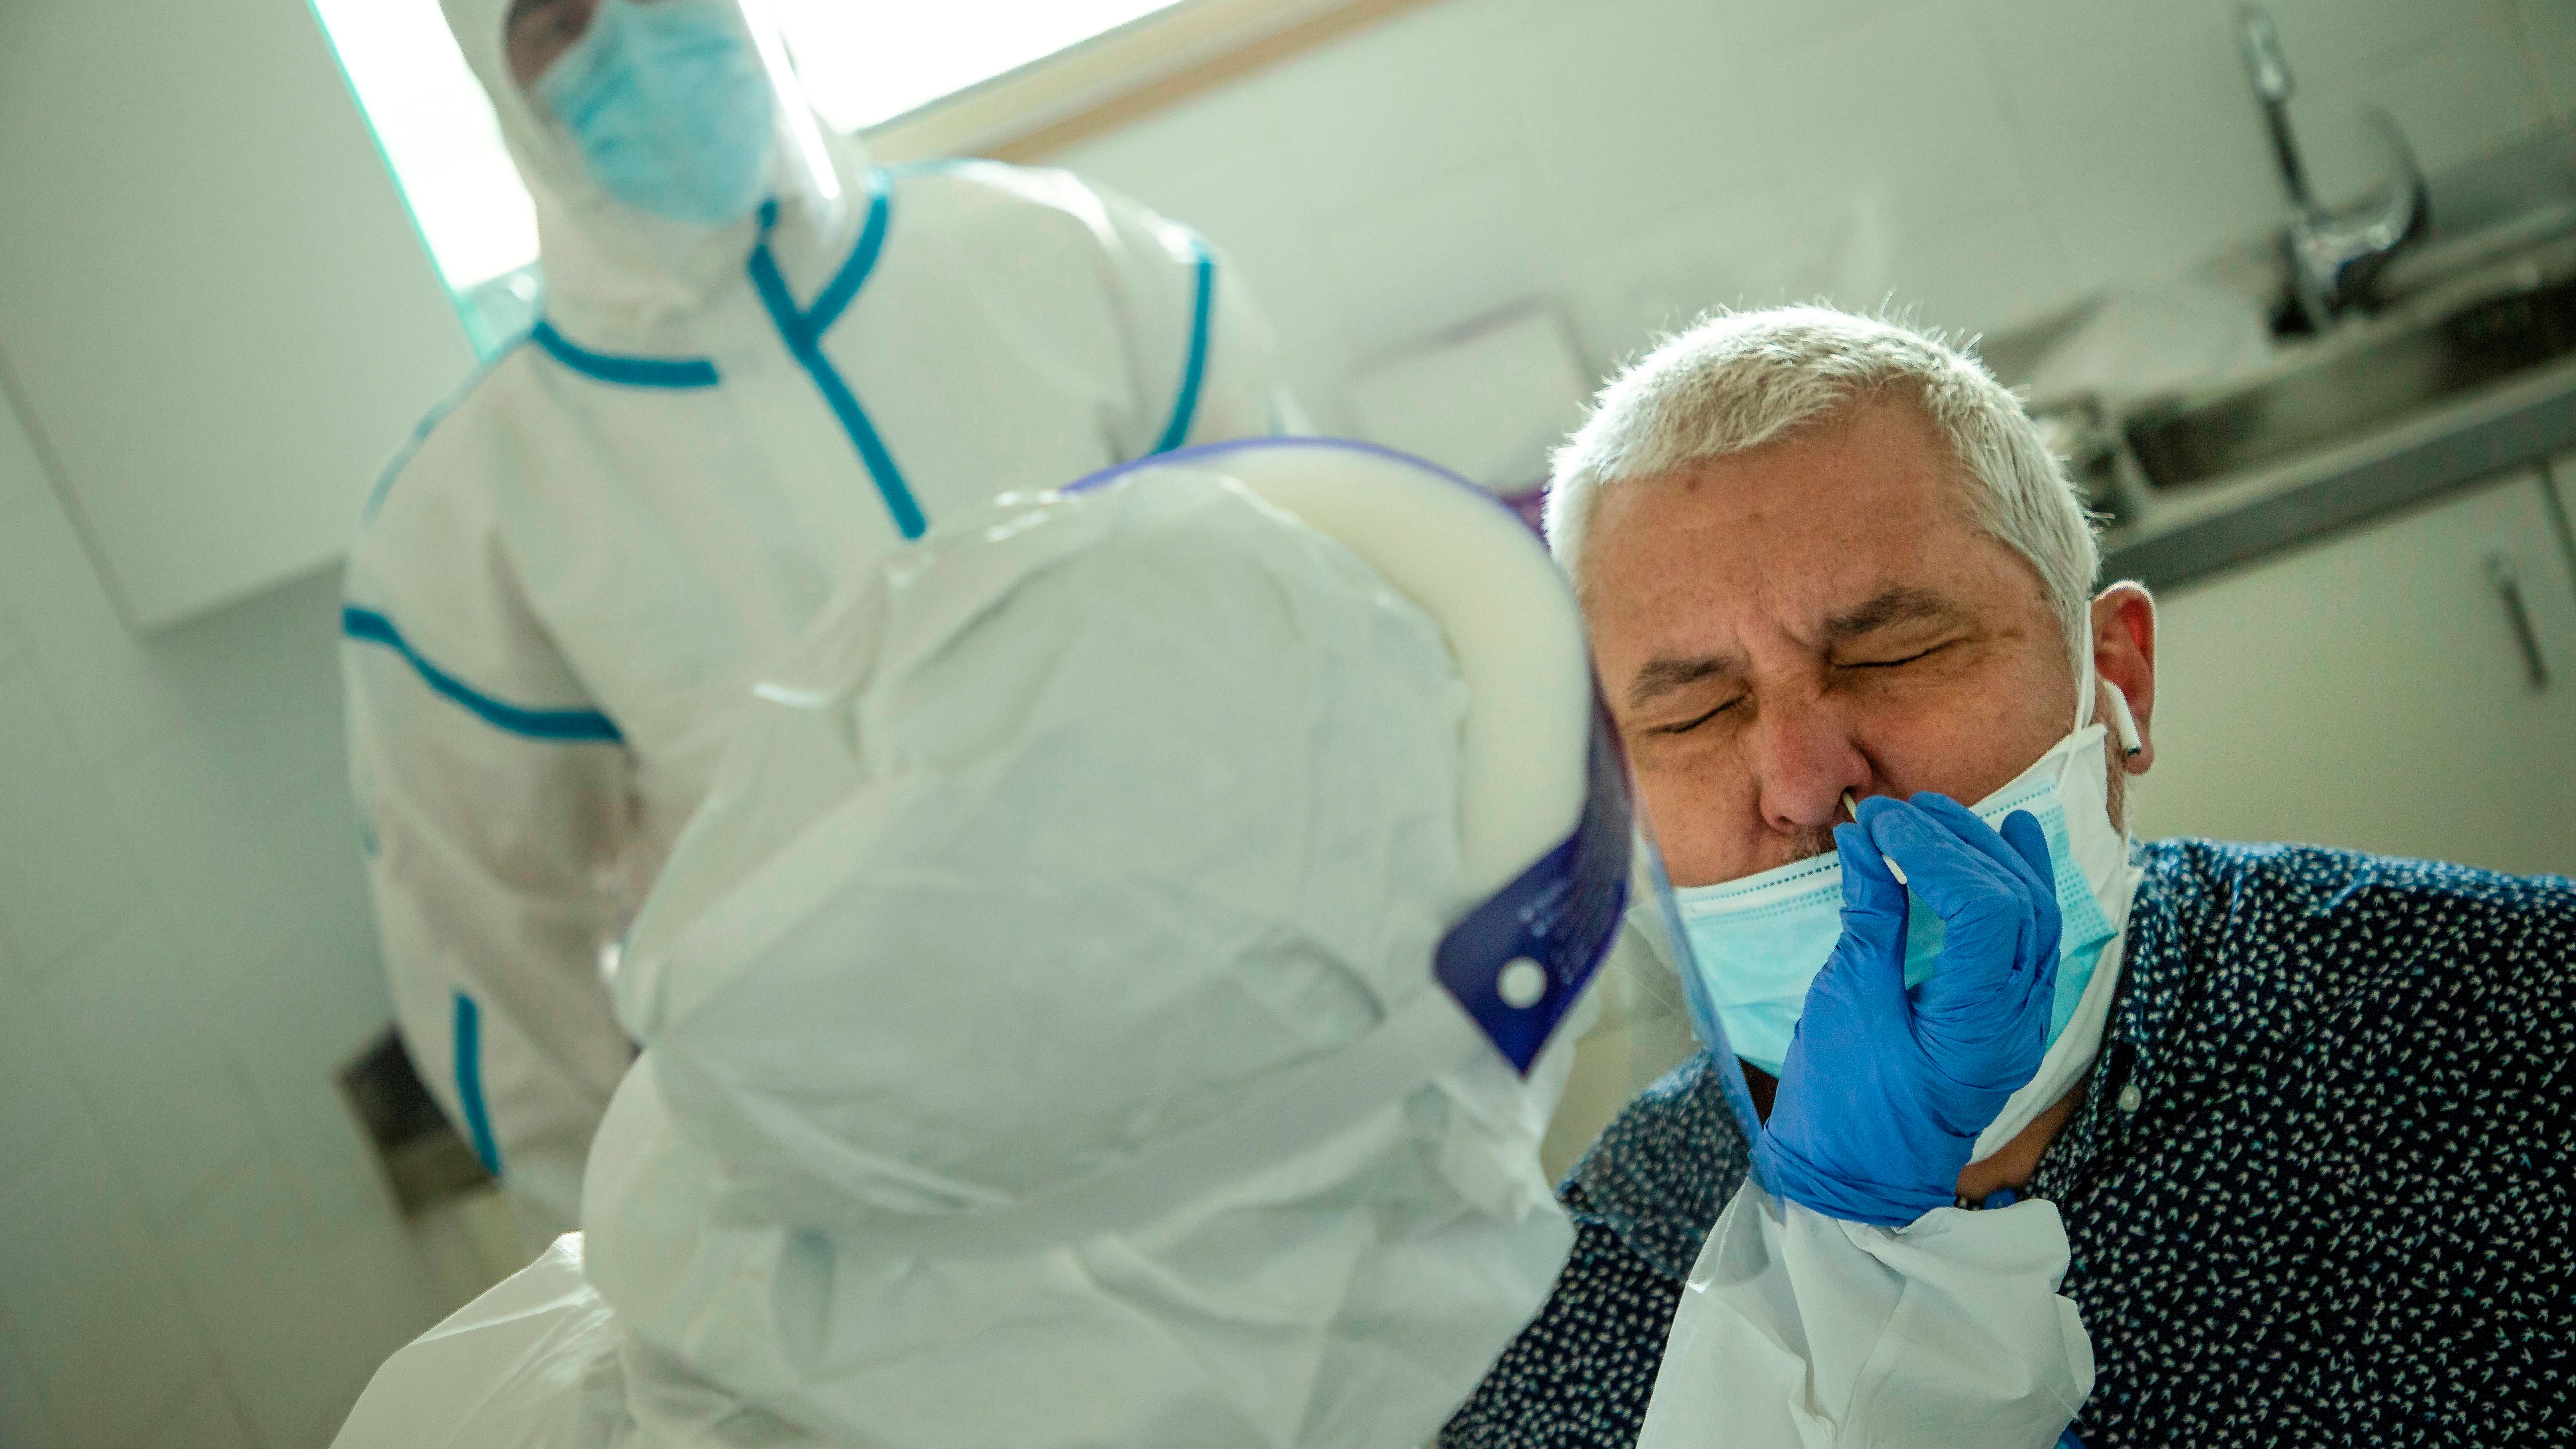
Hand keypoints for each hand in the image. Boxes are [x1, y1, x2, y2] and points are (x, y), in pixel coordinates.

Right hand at [1752, 794, 2061, 1226]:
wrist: (1857, 1184)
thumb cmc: (1842, 1105)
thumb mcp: (1845, 1004)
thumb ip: (1870, 917)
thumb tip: (1867, 841)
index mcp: (1977, 1026)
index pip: (1985, 909)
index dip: (1934, 851)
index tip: (1880, 824)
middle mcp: (2017, 1020)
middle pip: (2020, 903)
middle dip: (1964, 843)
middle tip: (1904, 812)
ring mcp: (2022, 1022)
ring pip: (2038, 918)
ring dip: (1996, 856)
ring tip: (1947, 816)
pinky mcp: (2009, 1022)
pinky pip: (2033, 942)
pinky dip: (2018, 888)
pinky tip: (2006, 848)